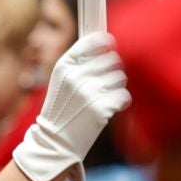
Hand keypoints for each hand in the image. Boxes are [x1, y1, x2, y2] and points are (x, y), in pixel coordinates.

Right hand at [12, 31, 129, 180]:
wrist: (55, 140)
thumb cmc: (62, 108)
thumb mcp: (62, 80)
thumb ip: (81, 62)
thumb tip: (109, 44)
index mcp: (64, 65)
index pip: (94, 40)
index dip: (107, 42)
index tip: (111, 46)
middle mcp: (76, 75)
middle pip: (113, 59)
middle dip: (113, 70)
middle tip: (105, 83)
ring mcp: (89, 92)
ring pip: (121, 77)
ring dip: (116, 87)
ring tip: (103, 98)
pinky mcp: (101, 108)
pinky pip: (124, 95)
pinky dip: (120, 102)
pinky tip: (109, 109)